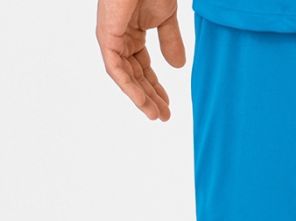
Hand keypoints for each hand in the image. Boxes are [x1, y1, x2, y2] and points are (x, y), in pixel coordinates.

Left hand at [96, 0, 185, 120]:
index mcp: (130, 33)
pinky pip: (116, 68)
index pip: (142, 67)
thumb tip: (177, 67)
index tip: (167, 105)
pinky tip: (143, 101)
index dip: (155, 88)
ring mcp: (110, 36)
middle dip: (149, 97)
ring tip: (155, 115)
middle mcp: (118, 37)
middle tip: (163, 116)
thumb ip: (170, 42)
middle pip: (134, 75)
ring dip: (140, 98)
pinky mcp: (106, 35)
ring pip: (124, 77)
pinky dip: (129, 87)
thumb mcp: (166, 18)